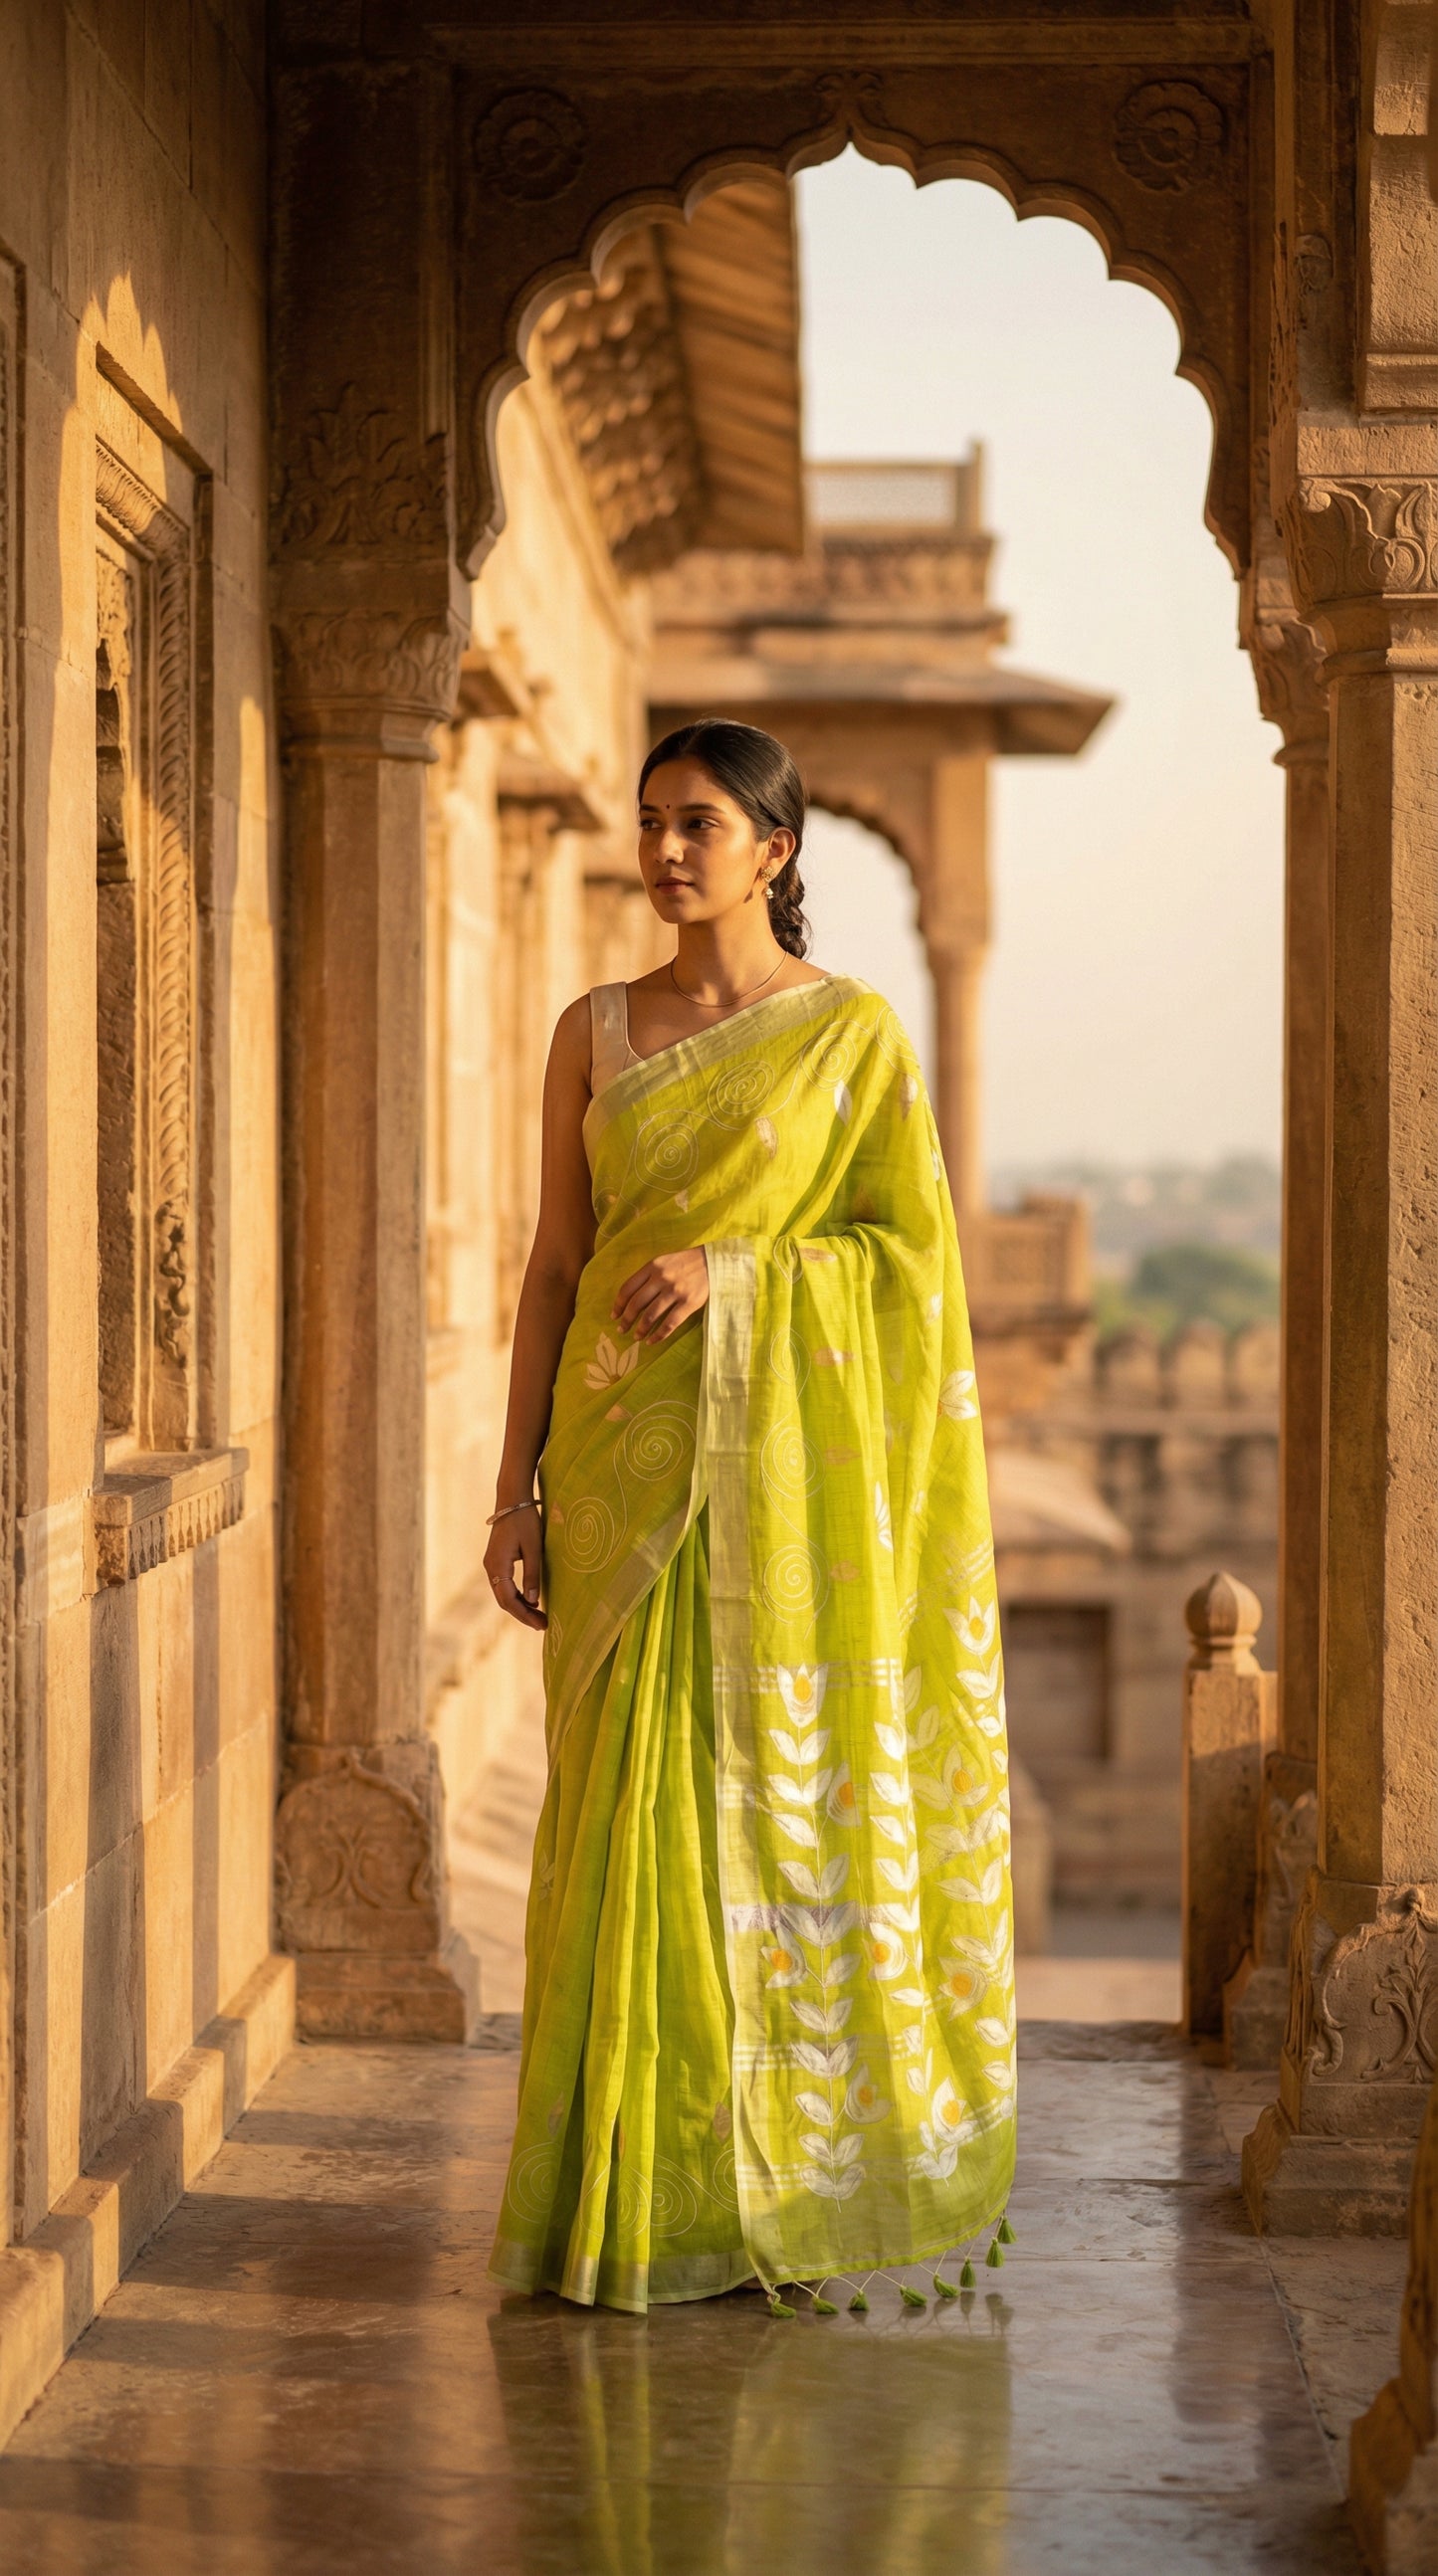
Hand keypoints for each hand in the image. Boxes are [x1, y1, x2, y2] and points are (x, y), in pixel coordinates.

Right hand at [484, 1502, 545, 1630]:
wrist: (512, 1498)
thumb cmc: (525, 1521)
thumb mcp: (534, 1548)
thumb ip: (533, 1575)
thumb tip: (533, 1601)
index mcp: (497, 1566)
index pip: (509, 1600)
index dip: (525, 1615)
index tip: (542, 1624)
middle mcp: (490, 1567)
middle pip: (504, 1600)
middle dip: (523, 1614)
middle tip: (542, 1624)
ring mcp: (491, 1564)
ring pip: (503, 1593)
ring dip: (520, 1606)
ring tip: (539, 1616)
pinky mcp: (496, 1560)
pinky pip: (504, 1584)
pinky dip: (516, 1595)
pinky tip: (531, 1600)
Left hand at [613, 1246, 709, 1344]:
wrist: (714, 1262)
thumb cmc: (686, 1263)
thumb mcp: (664, 1262)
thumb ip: (648, 1275)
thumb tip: (631, 1298)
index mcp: (652, 1266)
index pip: (628, 1288)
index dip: (618, 1304)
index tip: (614, 1315)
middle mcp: (661, 1278)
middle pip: (636, 1304)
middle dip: (626, 1320)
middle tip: (621, 1330)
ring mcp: (675, 1291)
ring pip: (651, 1315)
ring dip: (640, 1329)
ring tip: (636, 1337)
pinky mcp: (689, 1303)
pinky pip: (670, 1323)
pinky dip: (659, 1335)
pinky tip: (652, 1341)